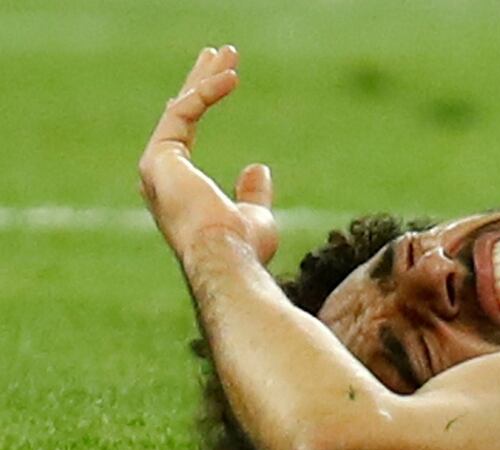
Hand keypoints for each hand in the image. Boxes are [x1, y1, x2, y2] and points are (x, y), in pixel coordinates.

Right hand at [138, 45, 277, 264]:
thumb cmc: (242, 247)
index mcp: (177, 190)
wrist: (226, 259)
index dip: (200, 103)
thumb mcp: (255, 216)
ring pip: (179, 109)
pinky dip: (207, 91)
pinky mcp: (159, 158)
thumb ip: (252, 193)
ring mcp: (156, 168)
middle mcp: (160, 177)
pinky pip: (182, 112)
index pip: (184, 135)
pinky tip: (231, 77)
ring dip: (204, 78)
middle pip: (179, 117)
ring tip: (229, 54)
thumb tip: (256, 166)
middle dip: (200, 82)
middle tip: (217, 54)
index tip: (220, 80)